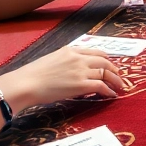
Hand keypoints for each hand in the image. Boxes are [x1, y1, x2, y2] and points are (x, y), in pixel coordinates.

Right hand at [0, 47, 129, 110]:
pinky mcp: (81, 85)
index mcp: (70, 50)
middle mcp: (78, 58)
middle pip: (104, 61)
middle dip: (114, 69)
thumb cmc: (32, 75)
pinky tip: (112, 95)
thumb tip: (71, 71)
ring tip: (119, 86)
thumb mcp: (50, 60)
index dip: (106, 58)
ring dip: (115, 80)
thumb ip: (64, 62)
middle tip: (118, 76)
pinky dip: (109, 90)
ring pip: (106, 73)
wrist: (26, 83)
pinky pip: (101, 86)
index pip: (95, 51)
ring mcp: (80, 71)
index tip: (110, 64)